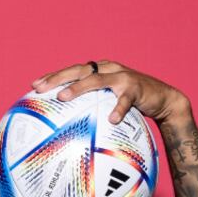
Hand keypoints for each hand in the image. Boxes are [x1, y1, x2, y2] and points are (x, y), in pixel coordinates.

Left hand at [31, 60, 189, 124]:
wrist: (163, 99)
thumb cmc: (131, 103)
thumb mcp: (109, 100)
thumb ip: (92, 106)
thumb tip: (69, 127)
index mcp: (99, 70)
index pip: (71, 70)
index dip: (53, 75)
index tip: (33, 85)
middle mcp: (108, 69)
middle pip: (79, 70)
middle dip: (58, 78)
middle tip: (41, 89)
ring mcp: (122, 77)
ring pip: (97, 80)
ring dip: (79, 87)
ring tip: (63, 97)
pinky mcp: (137, 88)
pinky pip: (125, 100)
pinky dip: (118, 109)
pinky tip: (111, 120)